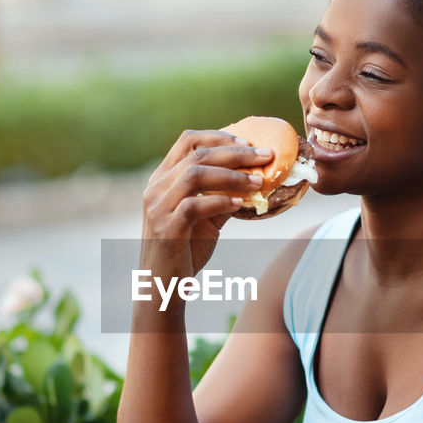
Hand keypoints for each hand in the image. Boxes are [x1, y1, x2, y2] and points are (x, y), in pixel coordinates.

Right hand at [139, 129, 271, 279]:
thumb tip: (257, 179)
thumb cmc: (186, 249)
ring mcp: (158, 207)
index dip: (219, 136)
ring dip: (231, 175)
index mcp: (163, 178)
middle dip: (235, 152)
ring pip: (194, 175)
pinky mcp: (166, 228)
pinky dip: (220, 201)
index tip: (249, 142)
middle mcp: (156, 188)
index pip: (188, 140)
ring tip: (258, 180)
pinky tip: (240, 204)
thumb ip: (224, 195)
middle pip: (197, 154)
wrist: (163, 286)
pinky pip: (195, 206)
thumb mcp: (207, 217)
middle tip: (265, 155)